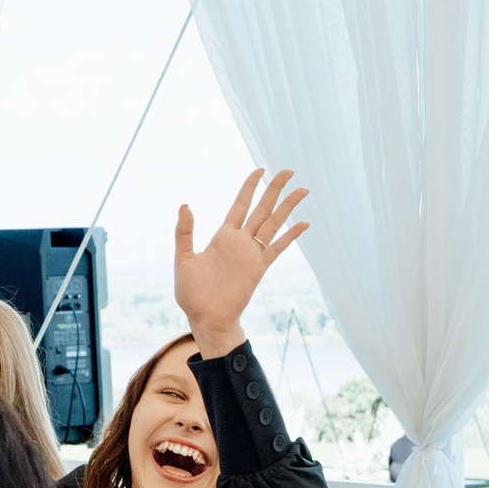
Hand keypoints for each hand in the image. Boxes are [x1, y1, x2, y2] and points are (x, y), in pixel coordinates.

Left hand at [174, 169, 308, 356]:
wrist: (205, 317)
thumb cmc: (191, 293)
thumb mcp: (183, 258)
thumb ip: (184, 232)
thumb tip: (185, 205)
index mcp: (222, 236)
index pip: (239, 205)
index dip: (249, 187)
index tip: (260, 170)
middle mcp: (240, 241)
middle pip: (262, 209)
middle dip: (274, 189)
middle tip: (288, 171)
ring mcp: (251, 254)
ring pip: (273, 223)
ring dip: (288, 207)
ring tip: (303, 190)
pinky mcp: (259, 268)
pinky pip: (277, 248)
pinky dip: (291, 236)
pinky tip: (304, 223)